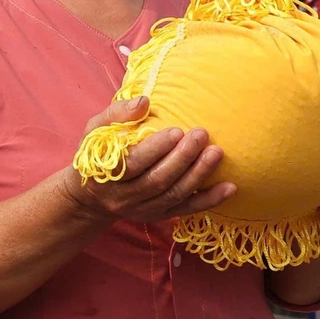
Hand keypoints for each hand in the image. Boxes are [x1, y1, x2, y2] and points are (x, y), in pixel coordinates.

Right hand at [63, 97, 234, 224]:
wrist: (89, 197)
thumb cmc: (95, 156)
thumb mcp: (95, 132)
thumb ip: (116, 115)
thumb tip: (145, 102)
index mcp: (107, 173)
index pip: (133, 164)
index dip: (155, 149)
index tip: (176, 130)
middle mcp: (123, 196)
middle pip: (157, 180)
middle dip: (182, 158)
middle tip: (201, 134)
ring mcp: (142, 209)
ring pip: (174, 195)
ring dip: (198, 175)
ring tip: (216, 153)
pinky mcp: (158, 216)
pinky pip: (186, 210)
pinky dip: (209, 200)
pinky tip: (230, 187)